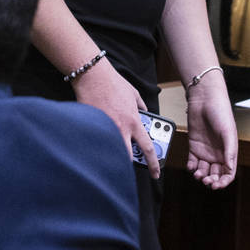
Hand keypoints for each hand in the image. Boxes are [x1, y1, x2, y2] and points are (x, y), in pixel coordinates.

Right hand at [71, 58, 158, 178]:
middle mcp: (121, 129)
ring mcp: (106, 130)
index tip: (156, 172)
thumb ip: (141, 106)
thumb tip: (144, 112)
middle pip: (128, 158)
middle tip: (132, 166)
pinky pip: (99, 143)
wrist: (94, 77)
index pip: (147, 148)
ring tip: (116, 154)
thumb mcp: (134, 94)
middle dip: (131, 164)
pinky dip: (101, 146)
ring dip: (116, 155)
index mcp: (134, 122)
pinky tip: (100, 144)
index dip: (154, 163)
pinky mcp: (93, 128)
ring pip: (113, 153)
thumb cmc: (114, 83)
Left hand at [185, 73, 236, 188]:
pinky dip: (191, 167)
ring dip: (200, 176)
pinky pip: (192, 162)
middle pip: (215, 174)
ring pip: (203, 170)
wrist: (204, 99)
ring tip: (198, 174)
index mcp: (229, 152)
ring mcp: (205, 150)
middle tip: (206, 180)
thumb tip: (230, 169)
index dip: (224, 182)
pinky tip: (191, 167)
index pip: (228, 173)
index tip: (217, 185)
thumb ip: (229, 151)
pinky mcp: (194, 146)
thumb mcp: (228, 132)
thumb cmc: (221, 112)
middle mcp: (217, 153)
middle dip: (211, 180)